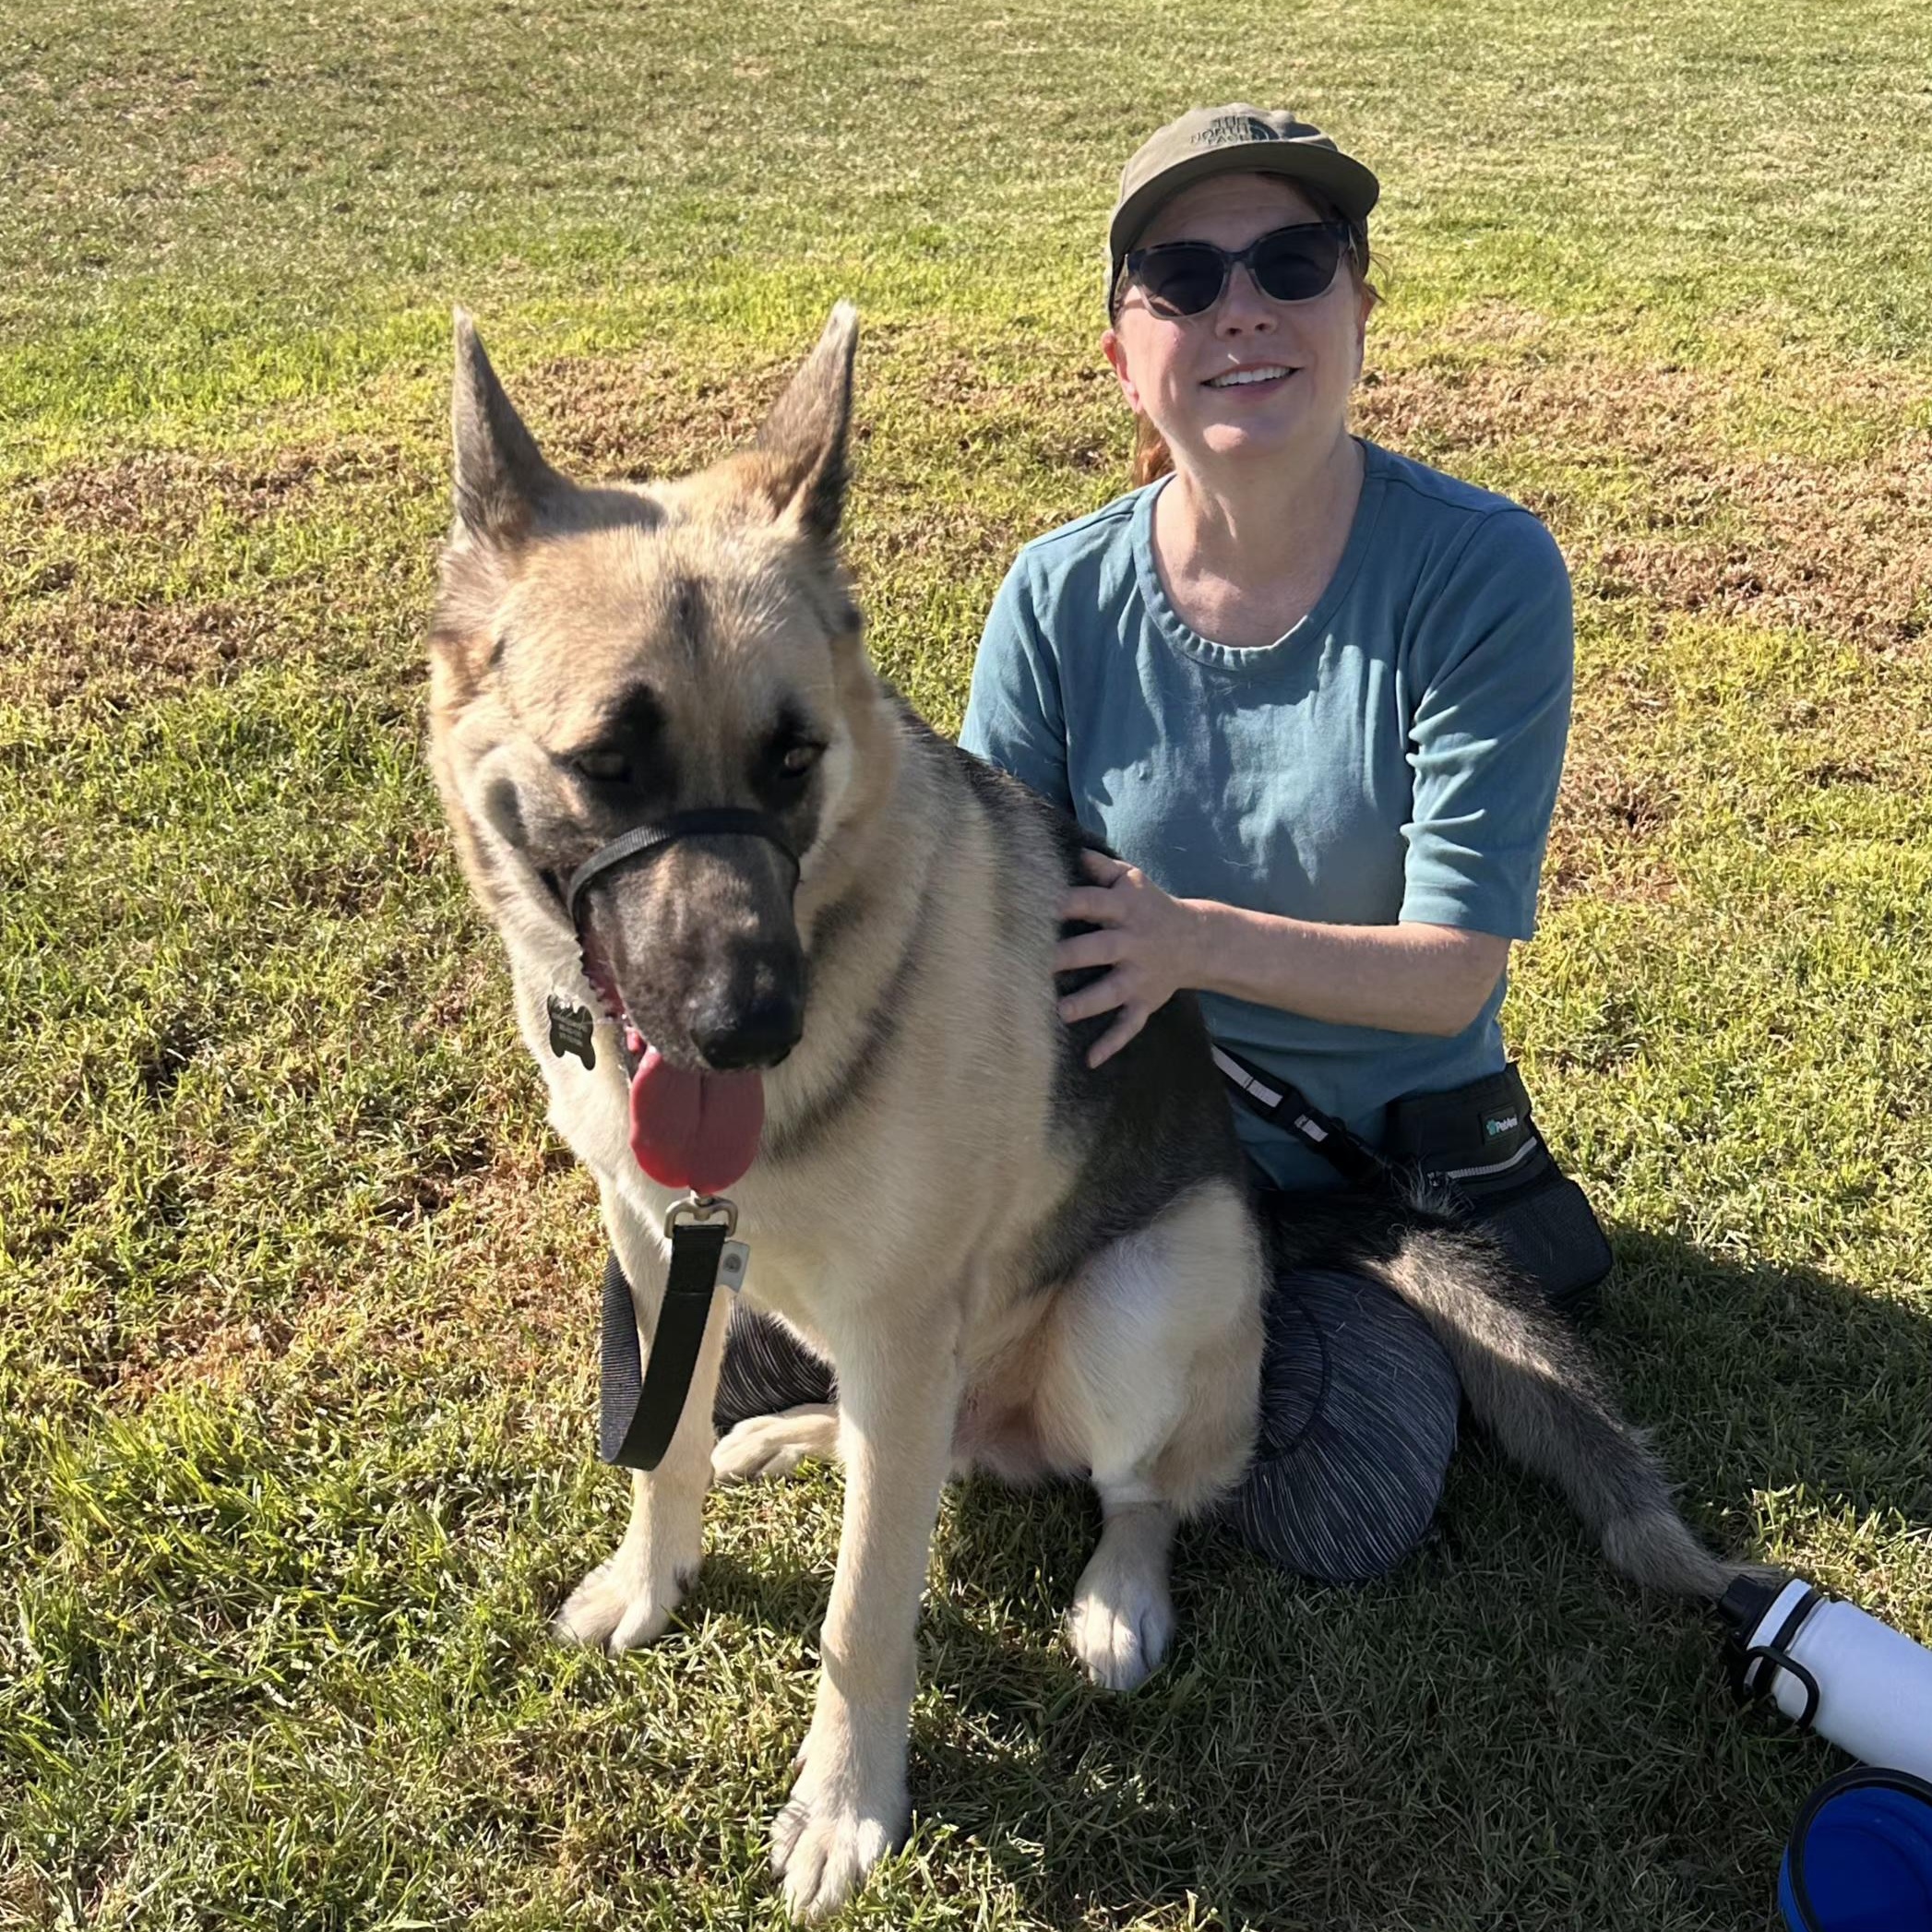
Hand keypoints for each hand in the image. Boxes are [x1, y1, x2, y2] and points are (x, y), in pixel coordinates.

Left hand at [1055, 849, 1201, 1068]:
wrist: (1199, 941)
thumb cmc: (1151, 906)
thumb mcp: (1132, 880)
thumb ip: (1101, 867)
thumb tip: (1072, 849)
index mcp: (1125, 910)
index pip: (1091, 903)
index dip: (1064, 904)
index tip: (1033, 906)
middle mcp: (1132, 943)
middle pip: (1098, 948)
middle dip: (1068, 955)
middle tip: (1036, 962)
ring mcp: (1139, 975)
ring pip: (1112, 991)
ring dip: (1087, 1003)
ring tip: (1059, 1012)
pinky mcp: (1145, 1001)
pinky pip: (1129, 1025)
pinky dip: (1111, 1044)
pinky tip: (1089, 1060)